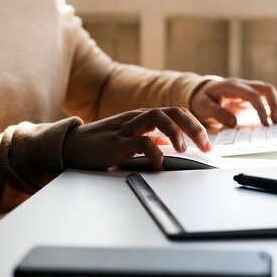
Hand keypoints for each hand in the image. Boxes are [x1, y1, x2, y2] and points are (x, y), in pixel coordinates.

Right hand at [62, 107, 210, 170]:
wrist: (70, 145)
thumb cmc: (100, 143)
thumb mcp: (128, 137)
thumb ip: (148, 138)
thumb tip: (168, 145)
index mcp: (141, 117)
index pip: (174, 112)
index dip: (194, 125)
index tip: (206, 143)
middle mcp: (136, 119)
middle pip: (171, 111)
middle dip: (193, 127)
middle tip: (205, 146)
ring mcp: (126, 129)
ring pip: (157, 118)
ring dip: (175, 133)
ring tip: (184, 150)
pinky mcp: (116, 144)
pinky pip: (140, 143)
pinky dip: (155, 153)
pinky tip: (159, 164)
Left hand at [190, 78, 276, 126]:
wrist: (201, 92)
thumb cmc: (202, 98)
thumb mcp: (203, 106)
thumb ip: (217, 113)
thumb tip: (234, 123)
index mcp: (232, 86)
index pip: (252, 94)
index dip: (261, 108)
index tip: (265, 122)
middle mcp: (242, 85)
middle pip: (265, 88)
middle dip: (275, 103)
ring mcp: (247, 89)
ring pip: (268, 91)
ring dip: (276, 104)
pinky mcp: (250, 96)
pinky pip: (265, 98)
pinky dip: (273, 106)